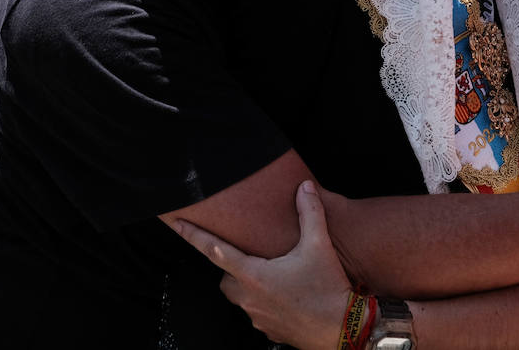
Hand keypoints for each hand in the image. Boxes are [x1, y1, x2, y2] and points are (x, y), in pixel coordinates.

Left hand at [173, 181, 350, 349]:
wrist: (341, 330)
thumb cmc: (328, 289)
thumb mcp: (319, 246)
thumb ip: (309, 213)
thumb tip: (305, 187)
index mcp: (254, 275)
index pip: (215, 251)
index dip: (194, 236)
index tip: (177, 224)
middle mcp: (249, 298)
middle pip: (226, 278)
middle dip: (232, 266)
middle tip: (253, 256)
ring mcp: (257, 317)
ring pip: (240, 296)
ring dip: (249, 284)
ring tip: (273, 274)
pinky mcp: (269, 330)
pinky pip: (257, 312)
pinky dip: (265, 301)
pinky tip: (286, 294)